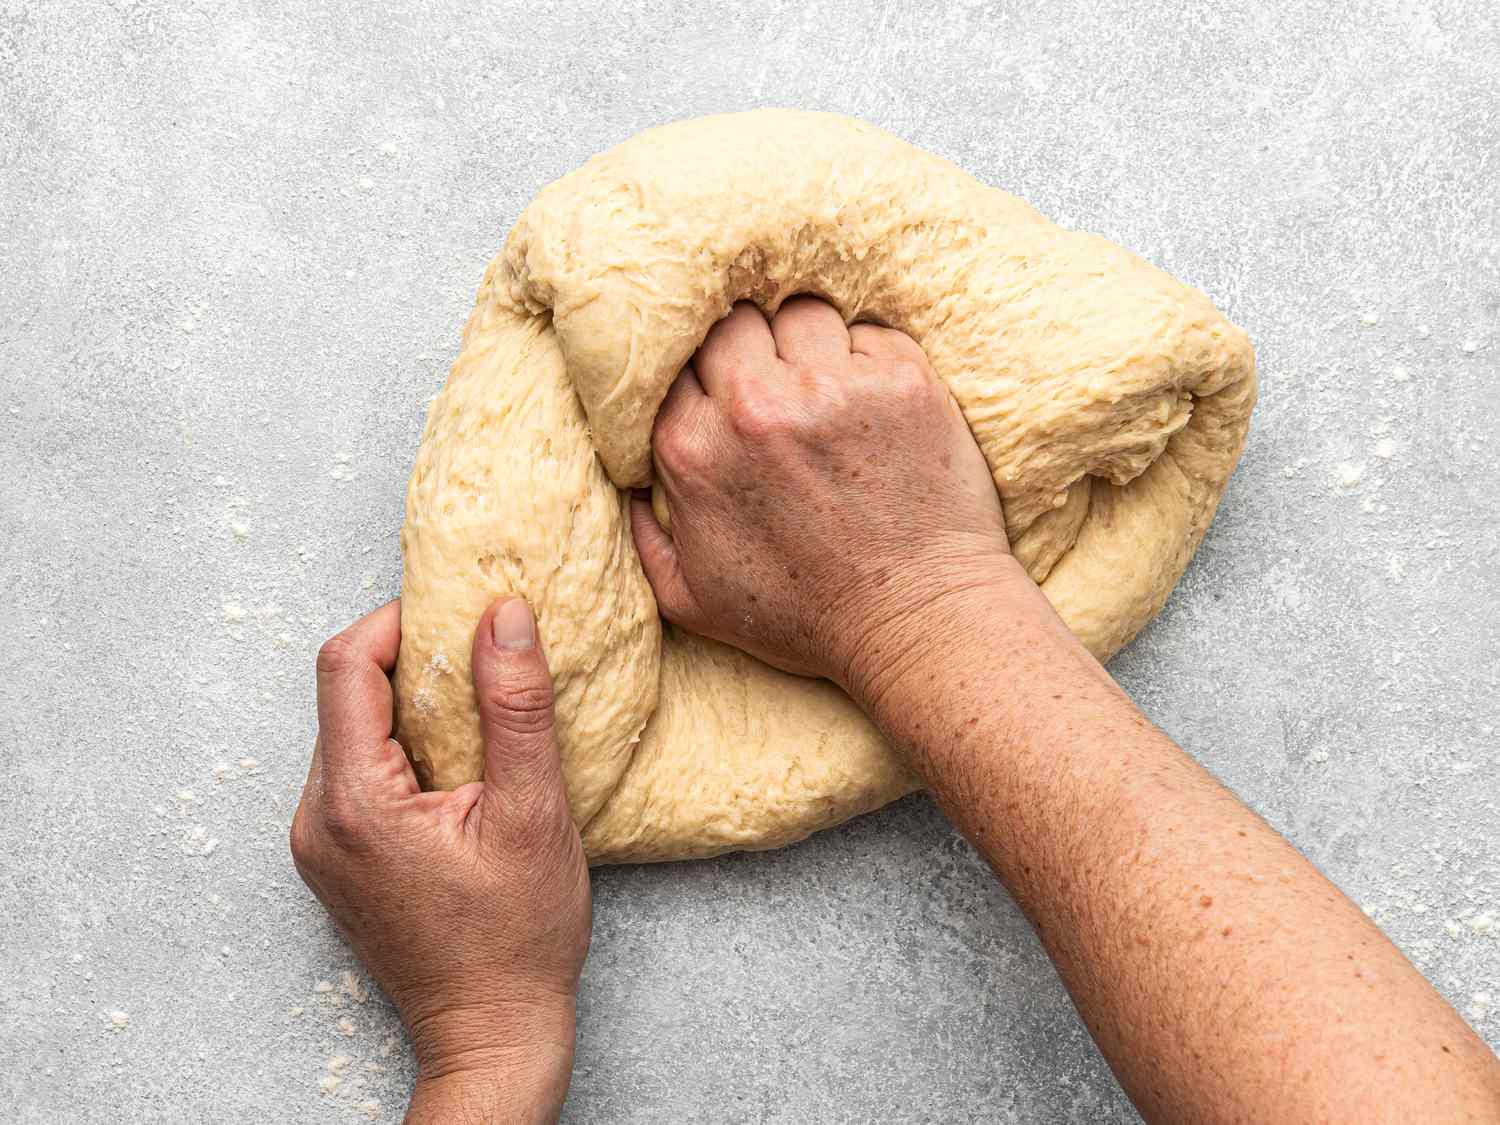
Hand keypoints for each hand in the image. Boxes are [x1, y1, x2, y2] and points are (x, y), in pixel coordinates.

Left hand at [291, 598, 589, 1123]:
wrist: (491, 1033)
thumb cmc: (517, 939)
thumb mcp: (532, 814)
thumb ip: (514, 708)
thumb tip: (505, 617)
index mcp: (354, 802)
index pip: (345, 666)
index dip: (399, 622)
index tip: (460, 612)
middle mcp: (317, 818)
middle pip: (344, 694)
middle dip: (411, 661)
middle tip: (481, 658)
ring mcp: (320, 842)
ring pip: (352, 730)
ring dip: (410, 705)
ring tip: (480, 714)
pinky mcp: (337, 857)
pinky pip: (358, 771)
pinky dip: (405, 747)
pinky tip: (460, 764)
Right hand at [631, 297, 1018, 695]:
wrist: (915, 624)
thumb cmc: (806, 619)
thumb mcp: (691, 598)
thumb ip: (645, 535)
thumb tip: (630, 482)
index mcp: (694, 449)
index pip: (674, 361)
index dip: (699, 372)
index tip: (721, 388)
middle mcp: (755, 406)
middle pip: (731, 319)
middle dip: (747, 343)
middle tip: (772, 378)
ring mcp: (832, 387)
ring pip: (801, 313)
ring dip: (808, 342)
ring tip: (824, 386)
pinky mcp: (900, 379)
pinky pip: (869, 332)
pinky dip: (868, 359)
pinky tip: (873, 404)